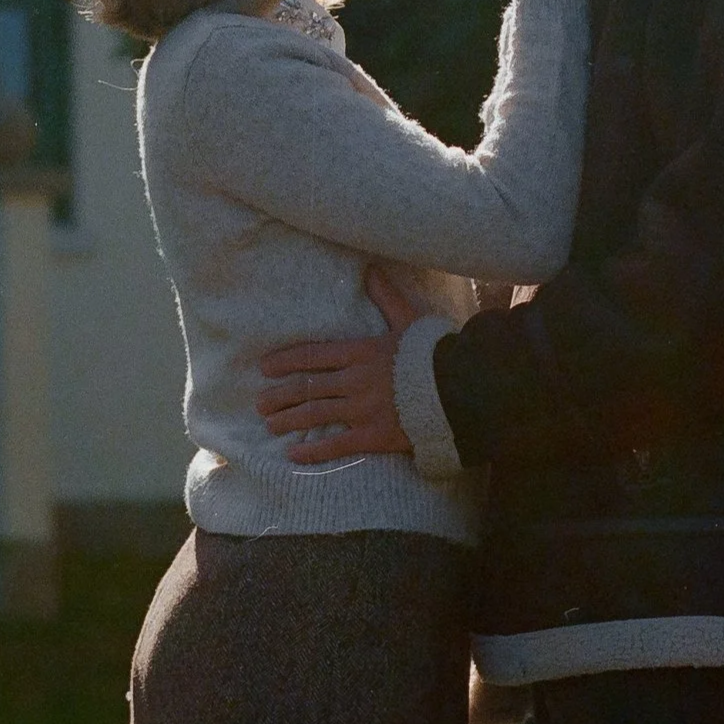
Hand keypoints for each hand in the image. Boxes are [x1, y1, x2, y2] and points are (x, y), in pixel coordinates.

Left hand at [256, 265, 422, 462]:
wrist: (462, 389)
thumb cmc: (436, 353)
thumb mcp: (409, 320)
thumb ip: (387, 297)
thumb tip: (370, 269)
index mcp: (361, 352)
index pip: (313, 355)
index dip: (286, 361)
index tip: (265, 367)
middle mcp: (355, 380)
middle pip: (308, 387)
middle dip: (280, 395)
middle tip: (261, 403)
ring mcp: (362, 409)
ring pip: (315, 415)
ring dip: (289, 420)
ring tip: (270, 425)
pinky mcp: (374, 435)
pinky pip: (336, 445)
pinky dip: (313, 450)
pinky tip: (293, 454)